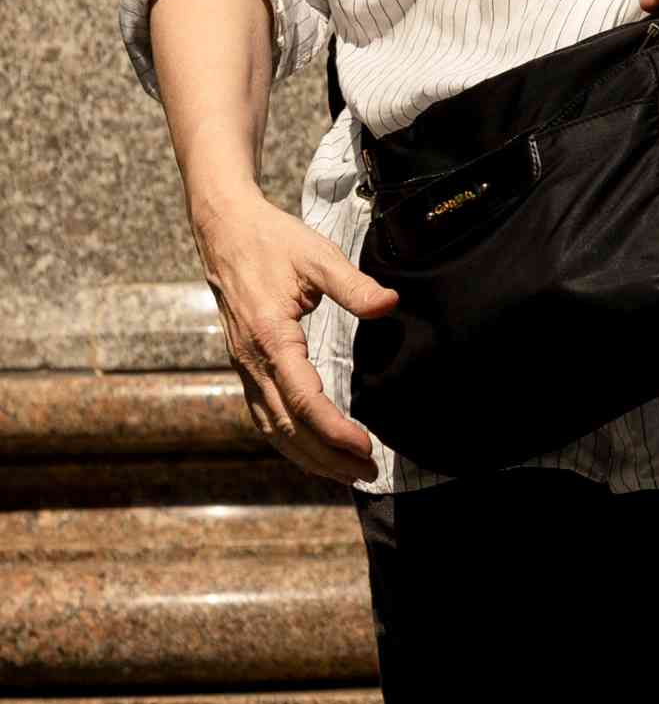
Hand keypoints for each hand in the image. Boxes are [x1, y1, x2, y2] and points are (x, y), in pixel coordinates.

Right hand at [190, 186, 392, 485]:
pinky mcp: (245, 365)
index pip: (302, 399)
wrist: (224, 228)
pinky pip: (263, 414)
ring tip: (349, 474)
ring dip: (309, 456)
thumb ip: (353, 285)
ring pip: (272, 426)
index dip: (334, 429)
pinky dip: (288, 441)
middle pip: (287, 424)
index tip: (366, 447)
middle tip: (370, 474)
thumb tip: (388, 304)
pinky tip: (313, 454)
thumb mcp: (318, 255)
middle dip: (328, 456)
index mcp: (269, 336)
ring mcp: (243, 365)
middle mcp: (250, 359)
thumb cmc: (272, 241)